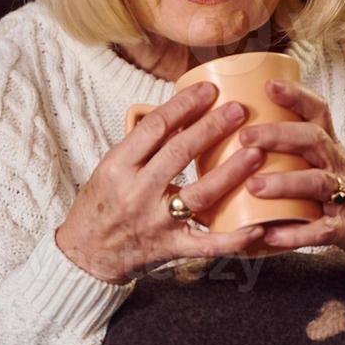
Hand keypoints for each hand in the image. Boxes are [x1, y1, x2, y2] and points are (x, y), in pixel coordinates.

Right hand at [55, 81, 269, 284]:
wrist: (87, 253)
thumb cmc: (101, 204)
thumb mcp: (110, 167)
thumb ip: (143, 144)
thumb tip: (180, 112)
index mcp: (119, 166)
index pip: (155, 127)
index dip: (184, 105)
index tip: (207, 90)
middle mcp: (136, 192)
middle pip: (180, 153)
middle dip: (212, 127)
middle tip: (239, 110)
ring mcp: (156, 222)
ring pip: (199, 194)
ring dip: (231, 172)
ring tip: (256, 153)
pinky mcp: (171, 248)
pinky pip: (207, 243)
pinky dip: (234, 237)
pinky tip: (258, 224)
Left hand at [236, 78, 344, 272]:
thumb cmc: (344, 193)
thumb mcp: (324, 165)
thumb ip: (291, 153)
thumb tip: (232, 142)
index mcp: (329, 148)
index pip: (318, 112)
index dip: (296, 96)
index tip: (268, 85)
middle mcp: (339, 165)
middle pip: (314, 140)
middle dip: (279, 135)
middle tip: (245, 137)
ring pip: (318, 182)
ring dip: (284, 183)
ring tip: (253, 186)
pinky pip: (323, 230)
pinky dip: (297, 233)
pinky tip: (270, 235)